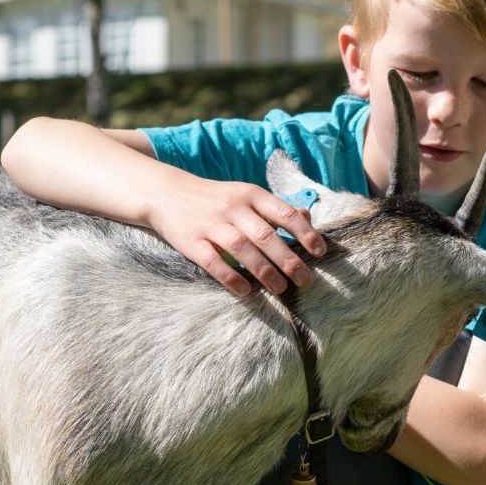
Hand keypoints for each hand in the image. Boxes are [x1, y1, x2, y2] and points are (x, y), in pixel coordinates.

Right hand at [146, 178, 327, 295]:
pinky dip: (230, 277)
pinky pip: (213, 262)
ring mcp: (211, 225)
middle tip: (305, 280)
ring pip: (242, 249)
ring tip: (281, 289)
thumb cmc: (214, 198)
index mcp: (250, 194)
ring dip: (264, 271)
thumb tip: (306, 217)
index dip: (305, 233)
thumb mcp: (245, 193)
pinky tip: (245, 291)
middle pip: (266, 236)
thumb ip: (274, 207)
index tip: (319, 252)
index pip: (284, 213)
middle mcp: (233, 208)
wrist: (166, 193)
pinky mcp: (191, 242)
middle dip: (288, 260)